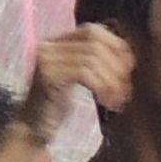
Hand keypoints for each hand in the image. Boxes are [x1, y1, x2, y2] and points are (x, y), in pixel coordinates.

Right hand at [17, 25, 136, 138]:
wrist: (31, 130)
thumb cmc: (57, 107)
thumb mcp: (78, 79)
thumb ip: (94, 63)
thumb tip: (129, 55)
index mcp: (55, 43)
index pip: (91, 31)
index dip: (115, 44)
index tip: (129, 67)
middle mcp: (48, 46)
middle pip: (94, 42)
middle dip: (115, 64)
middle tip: (125, 88)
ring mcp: (45, 59)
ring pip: (91, 58)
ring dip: (111, 80)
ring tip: (117, 99)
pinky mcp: (47, 76)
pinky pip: (84, 73)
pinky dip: (101, 86)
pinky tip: (106, 102)